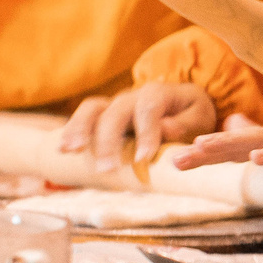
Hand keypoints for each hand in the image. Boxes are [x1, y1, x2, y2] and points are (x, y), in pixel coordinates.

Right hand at [61, 84, 218, 170]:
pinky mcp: (105, 114)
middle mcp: (133, 95)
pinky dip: (72, 130)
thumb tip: (166, 129)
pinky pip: (85, 116)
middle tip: (106, 169)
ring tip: (71, 151)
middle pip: (116, 111)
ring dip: (81, 130)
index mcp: (160, 93)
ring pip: (93, 109)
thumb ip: (185, 123)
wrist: (183, 103)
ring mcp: (116, 103)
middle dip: (109, 140)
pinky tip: (62, 149)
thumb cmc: (192, 114)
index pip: (149, 109)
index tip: (143, 158)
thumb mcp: (200, 117)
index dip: (145, 132)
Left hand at [171, 116, 262, 178]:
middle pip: (240, 143)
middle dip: (206, 152)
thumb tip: (246, 145)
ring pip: (261, 143)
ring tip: (202, 149)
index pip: (237, 147)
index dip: (207, 152)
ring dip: (230, 146)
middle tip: (174, 161)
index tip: (175, 161)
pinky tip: (256, 159)